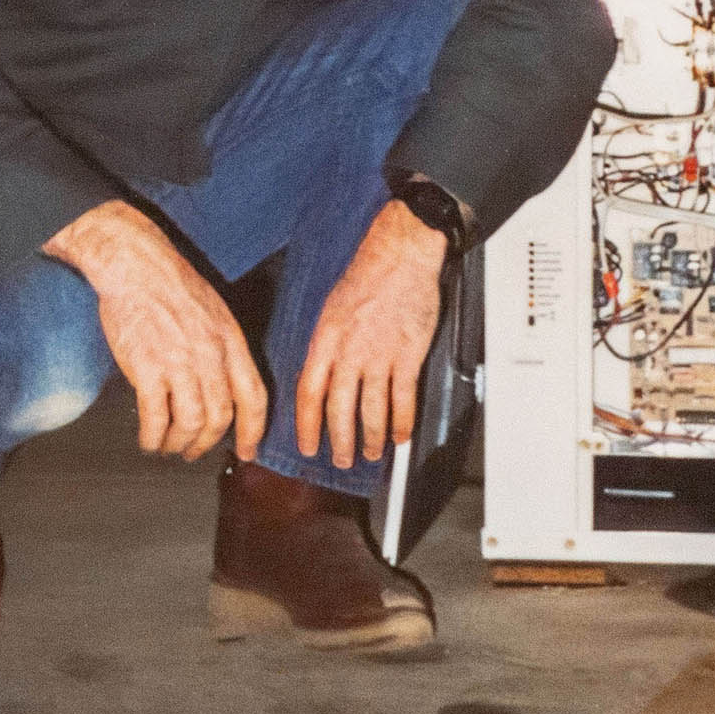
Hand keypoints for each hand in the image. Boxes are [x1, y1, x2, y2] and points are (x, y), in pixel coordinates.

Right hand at [43, 199, 266, 462]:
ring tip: (169, 445)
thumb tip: (223, 384)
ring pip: (190, 425)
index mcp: (231, 340)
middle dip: (206, 443)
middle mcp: (211, 355)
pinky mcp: (147, 370)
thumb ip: (222, 347)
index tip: (247, 450)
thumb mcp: (214, 311)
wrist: (136, 265)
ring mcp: (180, 364)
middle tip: (194, 451)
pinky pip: (156, 420)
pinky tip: (148, 439)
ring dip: (179, 443)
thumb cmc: (171, 283)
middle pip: (220, 418)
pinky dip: (153, 438)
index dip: (253, 430)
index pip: (254, 396)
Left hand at [295, 199, 446, 470]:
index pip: (308, 393)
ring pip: (371, 411)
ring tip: (370, 452)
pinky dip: (402, 422)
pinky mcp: (408, 355)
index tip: (308, 445)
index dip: (307, 425)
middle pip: (339, 410)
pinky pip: (404, 399)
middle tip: (341, 460)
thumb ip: (326, 344)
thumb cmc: (367, 272)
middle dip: (339, 442)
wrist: (400, 253)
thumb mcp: (331, 306)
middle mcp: (349, 351)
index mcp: (326, 339)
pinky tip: (401, 435)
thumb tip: (322, 375)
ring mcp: (380, 355)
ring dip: (370, 438)